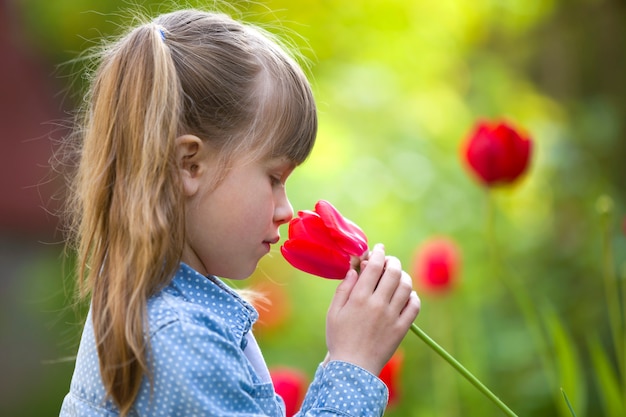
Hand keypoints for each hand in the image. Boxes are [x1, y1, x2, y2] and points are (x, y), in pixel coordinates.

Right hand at [325, 244, 420, 374]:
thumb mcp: (333, 312)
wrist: (353, 368)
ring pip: (406, 286)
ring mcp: (392, 316)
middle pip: (393, 272)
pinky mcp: (401, 329)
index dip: (377, 253)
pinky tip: (406, 295)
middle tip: (389, 261)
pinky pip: (414, 306)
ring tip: (398, 276)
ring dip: (403, 276)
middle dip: (392, 261)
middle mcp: (378, 304)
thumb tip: (354, 270)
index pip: (374, 266)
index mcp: (359, 298)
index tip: (378, 249)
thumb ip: (344, 289)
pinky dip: (413, 296)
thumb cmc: (339, 339)